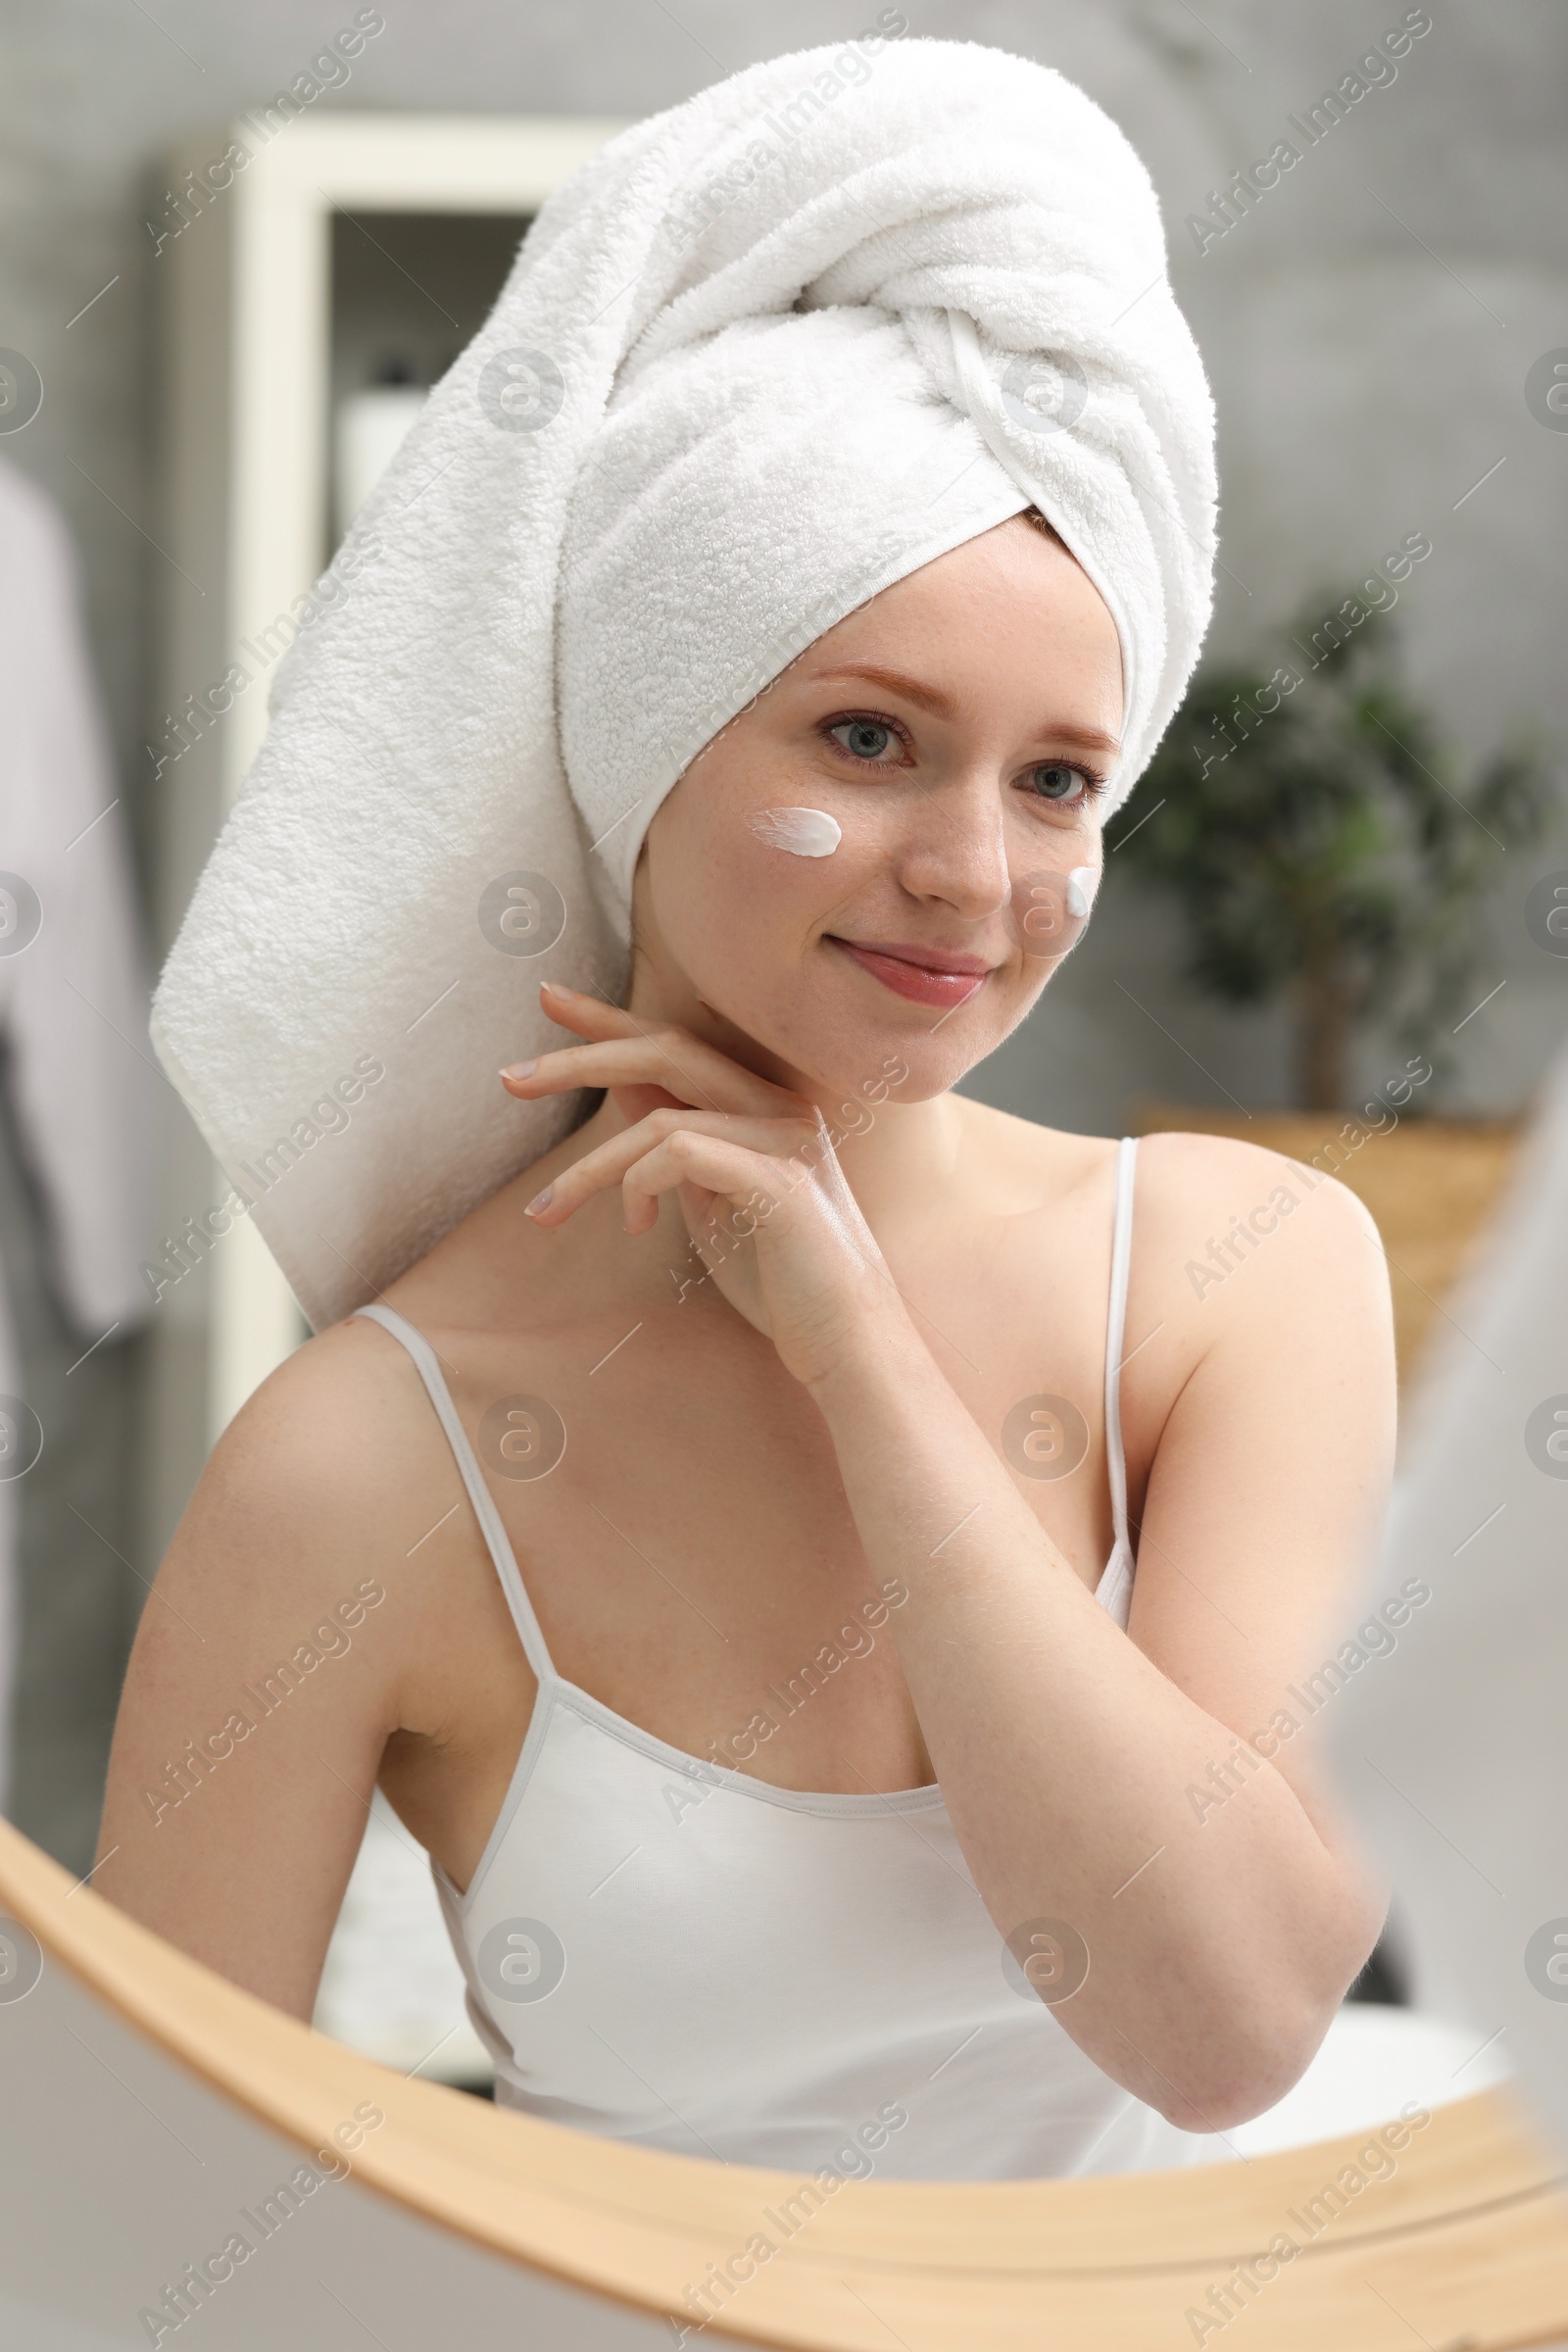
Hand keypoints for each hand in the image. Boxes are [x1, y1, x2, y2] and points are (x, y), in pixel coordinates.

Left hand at [500, 983, 907, 1387]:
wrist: (847, 1344)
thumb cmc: (780, 1280)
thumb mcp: (710, 1200)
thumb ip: (675, 1142)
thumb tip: (621, 1089)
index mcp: (764, 1105)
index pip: (677, 1041)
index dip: (611, 1019)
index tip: (549, 998)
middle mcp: (780, 1107)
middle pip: (667, 1049)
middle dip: (580, 1059)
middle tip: (509, 1077)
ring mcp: (785, 1139)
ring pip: (660, 1118)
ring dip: (590, 1167)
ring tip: (548, 1212)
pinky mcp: (781, 1181)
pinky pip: (682, 1152)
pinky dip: (639, 1184)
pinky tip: (637, 1225)